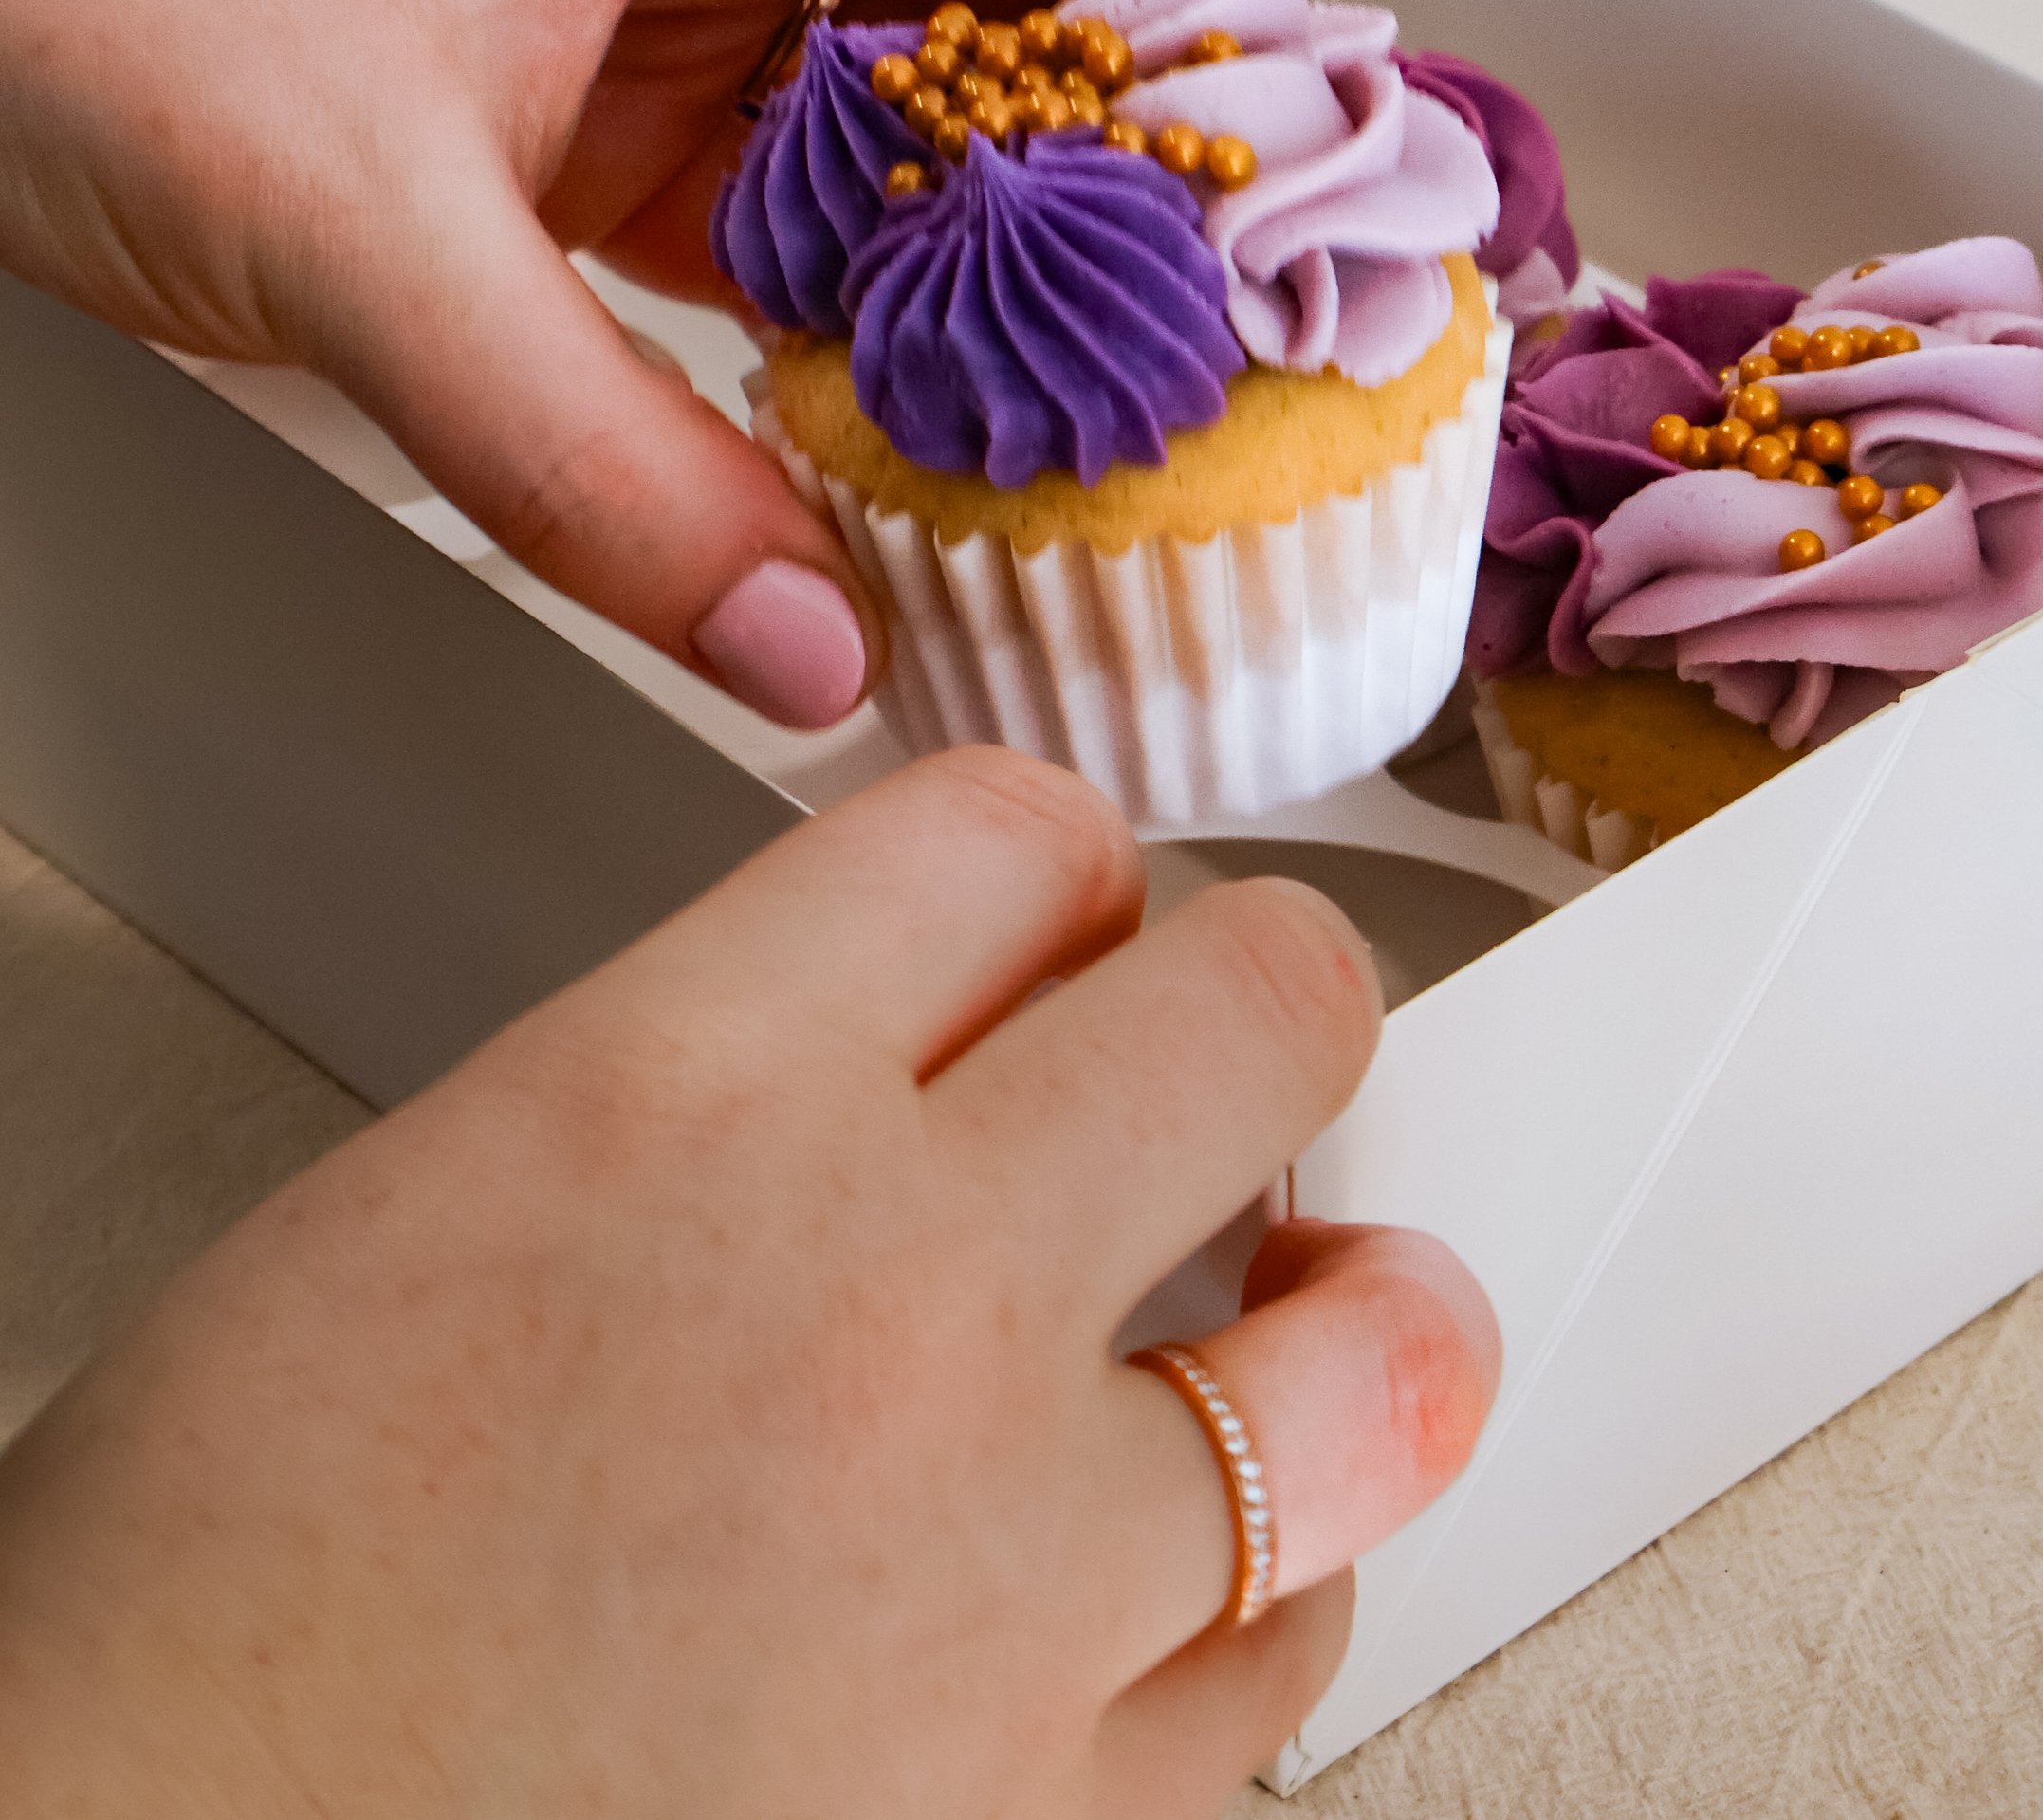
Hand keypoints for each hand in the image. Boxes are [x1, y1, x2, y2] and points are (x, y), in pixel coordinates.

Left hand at [0, 0, 1266, 725]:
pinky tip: (881, 392)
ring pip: (894, 84)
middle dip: (1130, 142)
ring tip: (1081, 387)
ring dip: (987, 225)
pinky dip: (849, 273)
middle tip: (1217, 323)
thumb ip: (599, 466)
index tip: (1301, 146)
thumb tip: (805, 640)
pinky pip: (772, 169)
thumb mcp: (364, 242)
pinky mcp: (560, 79)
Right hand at [0, 751, 1499, 1816]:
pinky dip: (1258, 1601)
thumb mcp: (443, 1197)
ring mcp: (1001, 1575)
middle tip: (1255, 1052)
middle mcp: (885, 1294)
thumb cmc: (216, 1602)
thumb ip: (718, 1086)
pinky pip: (1287, 1666)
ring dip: (1356, 1326)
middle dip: (1274, 1008)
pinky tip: (1197, 1579)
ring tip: (1327, 1318)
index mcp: (683, 1091)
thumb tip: (924, 1058)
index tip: (1075, 913)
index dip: (1062, 860)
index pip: (1012, 829)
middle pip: (1270, 1012)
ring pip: (1375, 1368)